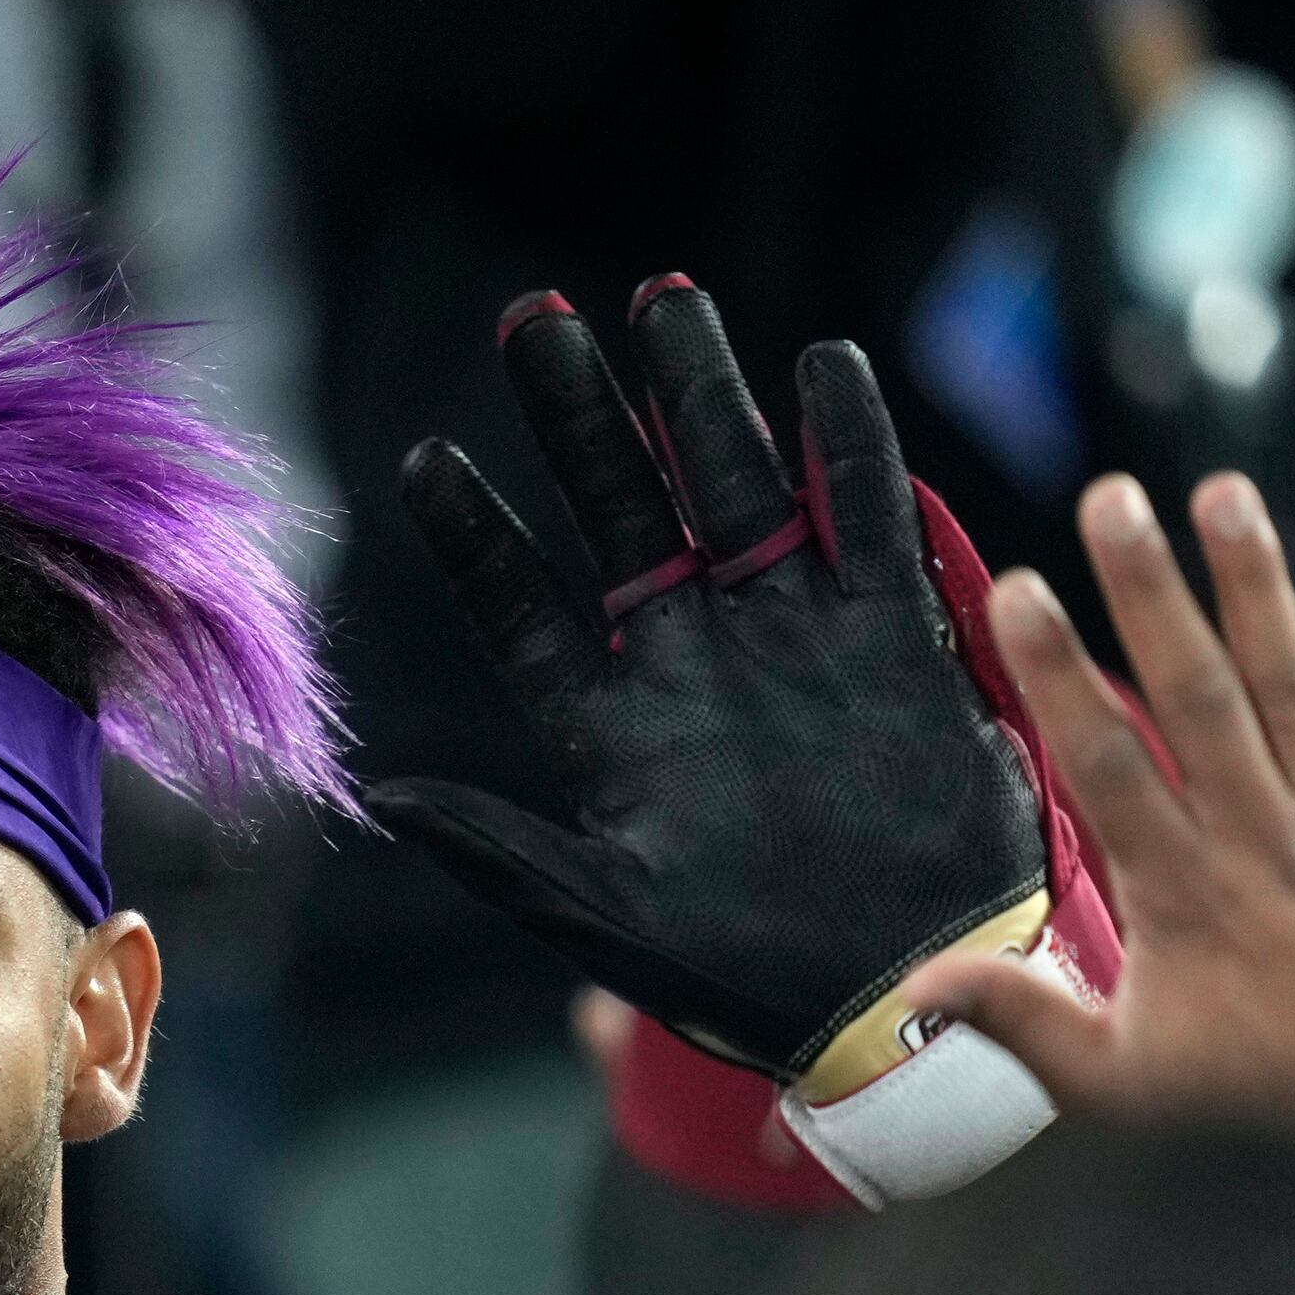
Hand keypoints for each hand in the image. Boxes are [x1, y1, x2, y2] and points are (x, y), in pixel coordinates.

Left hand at [370, 278, 1048, 1089]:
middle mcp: (696, 663)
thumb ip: (504, 854)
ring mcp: (792, 639)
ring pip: (735, 488)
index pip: (524, 611)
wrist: (906, 996)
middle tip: (535, 319)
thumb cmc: (749, 977)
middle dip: (582, 419)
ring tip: (660, 298)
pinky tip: (821, 367)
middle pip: (626, 513)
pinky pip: (868, 520)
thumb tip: (388, 796)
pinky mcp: (892, 638)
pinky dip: (849, 447)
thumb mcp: (609, 922)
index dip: (475, 540)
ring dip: (700, 397)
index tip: (425, 460)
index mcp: (617, 729)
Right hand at [907, 478, 1294, 1155]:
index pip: (1108, 763)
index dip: (1060, 673)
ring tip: (1219, 492)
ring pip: (1292, 684)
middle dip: (1150, 591)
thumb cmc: (1249, 1109)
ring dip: (1256, 583)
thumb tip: (918, 989)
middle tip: (1110, 499)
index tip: (1017, 594)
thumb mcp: (1118, 1087)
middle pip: (1198, 695)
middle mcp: (1262, 840)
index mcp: (1182, 896)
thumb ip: (1023, 1023)